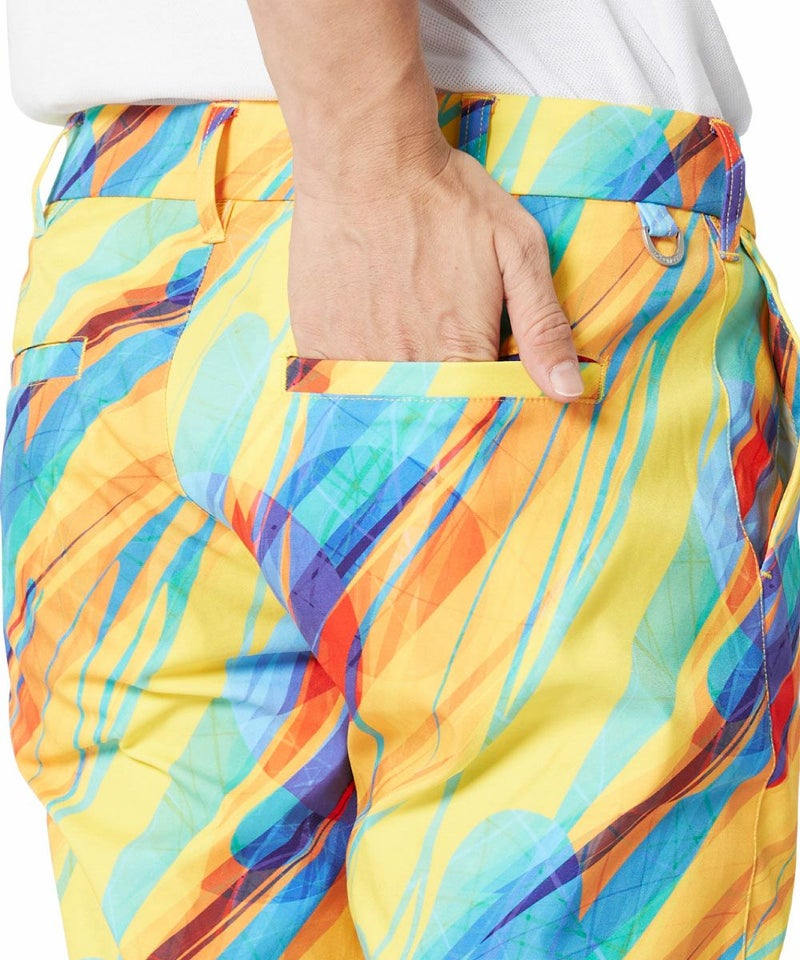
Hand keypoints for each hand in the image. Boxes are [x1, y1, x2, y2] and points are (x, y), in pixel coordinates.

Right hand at [288, 135, 584, 401]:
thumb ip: (543, 325)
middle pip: (429, 413)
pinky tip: (363, 334)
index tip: (480, 375)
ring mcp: (356, 358)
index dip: (483, 398)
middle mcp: (408, 368)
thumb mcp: (518, 251)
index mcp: (461, 354)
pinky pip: (336, 381)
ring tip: (399, 335)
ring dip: (394, 386)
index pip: (479, 409)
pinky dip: (352, 371)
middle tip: (435, 346)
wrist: (365, 159)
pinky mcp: (317, 341)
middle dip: (439, 397)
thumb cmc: (446, 200)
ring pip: (381, 402)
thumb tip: (570, 390)